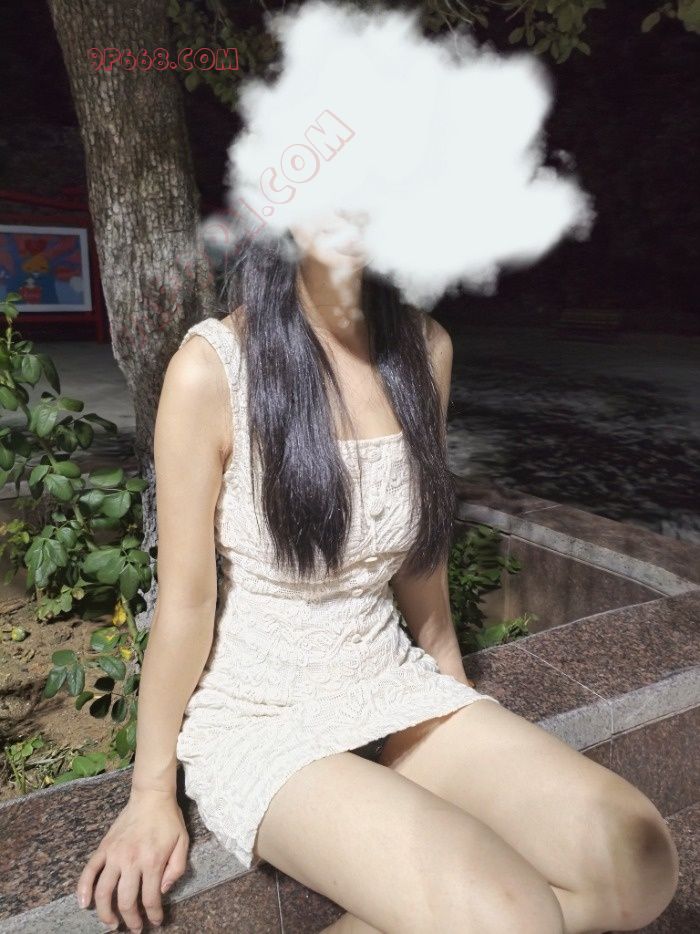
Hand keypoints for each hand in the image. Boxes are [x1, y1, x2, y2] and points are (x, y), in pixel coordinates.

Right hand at [76, 788, 188, 931]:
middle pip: (126, 901)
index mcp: (153, 861)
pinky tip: (84, 904)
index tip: (156, 922)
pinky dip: (83, 889)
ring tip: (111, 923)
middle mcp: (131, 861)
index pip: (151, 898)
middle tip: (135, 928)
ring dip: (105, 913)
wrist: (151, 796)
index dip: (153, 915)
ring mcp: (114, 855)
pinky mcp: (104, 848)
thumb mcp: (183, 842)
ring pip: (104, 891)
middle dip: (131, 920)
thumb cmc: (169, 819)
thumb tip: (163, 891)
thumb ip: (177, 869)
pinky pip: (89, 871)